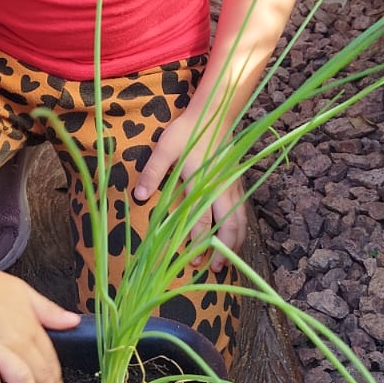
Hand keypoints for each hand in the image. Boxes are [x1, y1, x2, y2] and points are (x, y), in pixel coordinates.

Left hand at [132, 111, 247, 272]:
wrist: (214, 114)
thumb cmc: (187, 130)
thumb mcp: (165, 148)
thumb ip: (152, 171)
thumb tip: (140, 195)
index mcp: (203, 183)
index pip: (204, 222)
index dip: (199, 243)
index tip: (193, 259)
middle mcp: (222, 188)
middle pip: (229, 227)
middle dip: (224, 251)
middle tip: (215, 268)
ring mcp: (233, 186)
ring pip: (241, 221)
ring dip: (235, 242)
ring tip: (227, 261)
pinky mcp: (238, 182)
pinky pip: (243, 212)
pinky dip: (240, 229)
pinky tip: (233, 238)